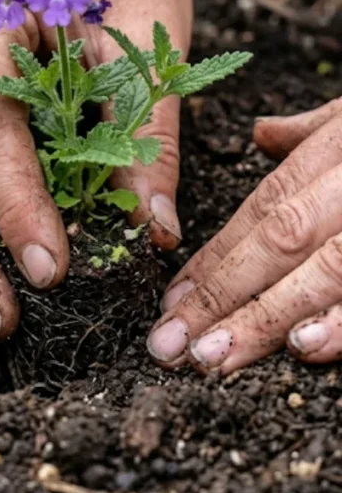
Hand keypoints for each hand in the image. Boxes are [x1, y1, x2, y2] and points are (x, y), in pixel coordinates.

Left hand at [148, 98, 341, 373]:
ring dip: (266, 319)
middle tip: (171, 349)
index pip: (257, 213)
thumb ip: (309, 133)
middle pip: (277, 242)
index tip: (166, 305)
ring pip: (324, 270)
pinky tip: (306, 350)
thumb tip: (262, 134)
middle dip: (221, 297)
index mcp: (329, 154)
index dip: (211, 261)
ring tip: (215, 359)